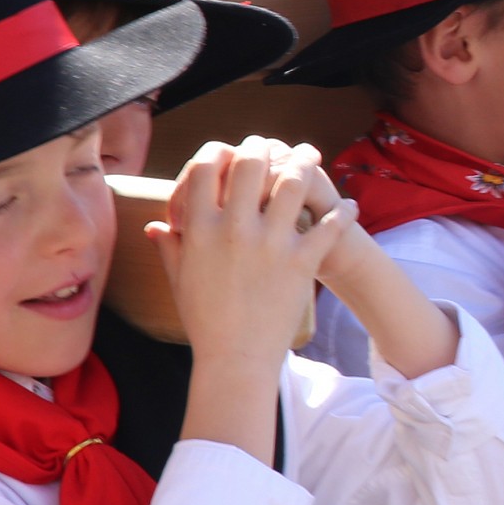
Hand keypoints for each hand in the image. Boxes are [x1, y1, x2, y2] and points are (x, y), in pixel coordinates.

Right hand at [154, 139, 349, 459]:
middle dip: (261, 147)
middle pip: (250, 163)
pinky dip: (342, 211)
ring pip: (292, 182)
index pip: (203, 167)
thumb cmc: (205, 321)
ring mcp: (270, 244)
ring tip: (310, 155)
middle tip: (272, 146)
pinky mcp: (301, 262)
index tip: (228, 151)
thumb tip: (155, 227)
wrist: (235, 359)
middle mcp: (234, 229)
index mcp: (200, 230)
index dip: (216, 151)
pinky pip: (328, 225)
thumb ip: (170, 248)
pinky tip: (349, 205)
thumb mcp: (180, 281)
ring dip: (303, 162)